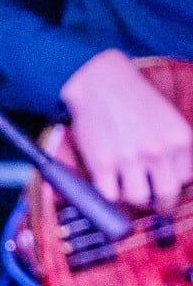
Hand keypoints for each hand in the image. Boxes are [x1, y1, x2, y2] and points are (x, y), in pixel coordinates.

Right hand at [52, 49, 192, 214]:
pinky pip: (110, 196)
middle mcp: (159, 151)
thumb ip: (176, 148)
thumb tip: (175, 180)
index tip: (164, 184)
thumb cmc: (135, 99)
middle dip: (159, 203)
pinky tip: (109, 183)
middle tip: (151, 202)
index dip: (174, 184)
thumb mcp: (169, 119)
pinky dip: (109, 195)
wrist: (100, 82)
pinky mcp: (102, 164)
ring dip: (132, 198)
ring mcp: (130, 159)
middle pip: (167, 196)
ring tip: (127, 188)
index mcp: (180, 139)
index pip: (186, 180)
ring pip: (139, 199)